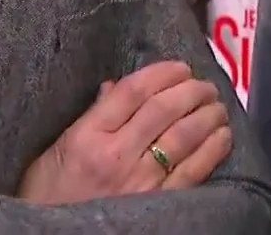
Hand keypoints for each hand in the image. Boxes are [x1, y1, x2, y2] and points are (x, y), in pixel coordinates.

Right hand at [17, 59, 233, 205]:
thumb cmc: (48, 194)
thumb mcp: (56, 149)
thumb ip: (90, 116)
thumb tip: (118, 87)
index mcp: (88, 135)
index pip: (133, 90)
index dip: (162, 73)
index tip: (179, 67)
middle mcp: (116, 155)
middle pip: (164, 109)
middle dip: (192, 90)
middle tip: (204, 84)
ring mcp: (140, 181)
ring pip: (184, 136)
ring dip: (207, 115)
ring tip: (217, 105)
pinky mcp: (159, 204)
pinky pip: (194, 170)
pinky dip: (213, 149)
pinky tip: (223, 135)